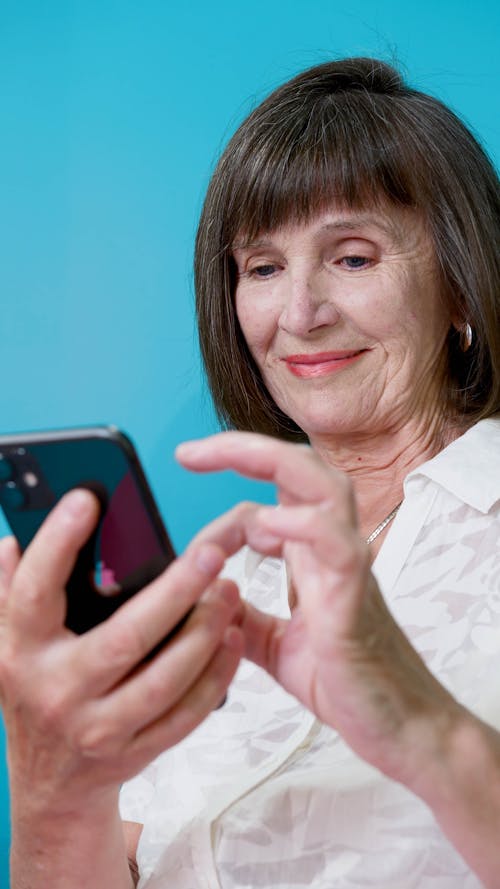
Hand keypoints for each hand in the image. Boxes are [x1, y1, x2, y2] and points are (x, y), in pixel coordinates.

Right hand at [0, 489, 242, 817]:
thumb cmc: (34, 691)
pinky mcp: (134, 752)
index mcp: (21, 651)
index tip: (87, 499)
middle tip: (210, 553)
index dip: (57, 543)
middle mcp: (57, 691)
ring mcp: (97, 728)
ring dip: (203, 634)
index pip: (34, 591)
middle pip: (124, 638)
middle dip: (173, 593)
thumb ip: (7, 589)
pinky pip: (183, 716)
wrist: (50, 783)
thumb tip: (13, 541)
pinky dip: (214, 678)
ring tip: (229, 591)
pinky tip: (231, 639)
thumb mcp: (7, 640)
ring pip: (163, 680)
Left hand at [177, 431, 461, 787]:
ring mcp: (347, 566)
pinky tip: (264, 526)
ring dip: (270, 461)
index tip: (189, 538)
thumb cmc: (345, 681)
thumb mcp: (273, 645)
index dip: (224, 506)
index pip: (270, 495)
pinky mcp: (355, 596)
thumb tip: (201, 595)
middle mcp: (329, 548)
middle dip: (243, 447)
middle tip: (191, 452)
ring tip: (222, 456)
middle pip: (299, 467)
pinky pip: (335, 542)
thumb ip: (240, 617)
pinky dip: (301, 523)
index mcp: (309, 554)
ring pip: (323, 484)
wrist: (398, 729)